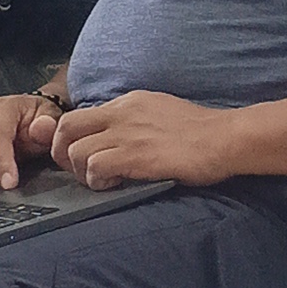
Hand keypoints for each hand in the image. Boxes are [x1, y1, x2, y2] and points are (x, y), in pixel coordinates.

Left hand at [49, 90, 239, 188]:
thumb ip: (136, 121)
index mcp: (128, 103)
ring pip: (76, 151)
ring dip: (82, 172)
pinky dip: (98, 181)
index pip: (80, 115)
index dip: (72, 139)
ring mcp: (127, 133)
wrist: (225, 138)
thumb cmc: (202, 133)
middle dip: (62, 153)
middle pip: (66, 127)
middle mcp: (121, 113)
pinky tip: (115, 185)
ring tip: (103, 181)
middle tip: (79, 171)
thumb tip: (120, 137)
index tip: (82, 157)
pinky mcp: (135, 155)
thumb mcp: (161, 112)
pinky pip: (94, 167)